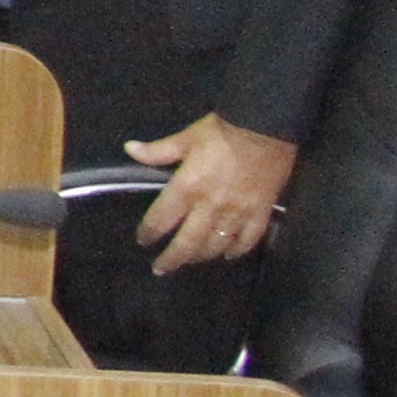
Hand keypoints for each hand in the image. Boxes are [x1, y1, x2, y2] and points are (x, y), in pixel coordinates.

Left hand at [127, 113, 296, 270]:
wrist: (266, 127)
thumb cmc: (222, 131)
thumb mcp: (186, 138)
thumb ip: (158, 150)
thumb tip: (130, 149)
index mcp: (187, 187)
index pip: (161, 219)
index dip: (149, 232)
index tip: (143, 240)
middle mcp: (209, 206)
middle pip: (187, 242)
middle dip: (172, 259)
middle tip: (161, 269)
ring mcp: (237, 212)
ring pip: (216, 245)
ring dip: (201, 256)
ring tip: (191, 260)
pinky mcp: (261, 212)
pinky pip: (248, 240)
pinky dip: (237, 250)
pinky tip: (228, 255)